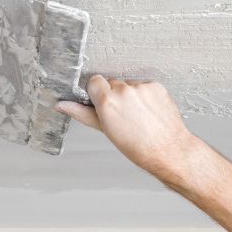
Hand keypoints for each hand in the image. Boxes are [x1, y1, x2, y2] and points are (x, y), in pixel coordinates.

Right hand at [56, 75, 199, 182]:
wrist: (169, 150)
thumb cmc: (136, 146)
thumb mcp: (105, 130)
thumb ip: (81, 113)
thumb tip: (62, 105)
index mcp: (107, 101)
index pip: (93, 81)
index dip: (97, 93)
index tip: (102, 104)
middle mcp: (124, 91)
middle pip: (111, 83)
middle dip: (114, 95)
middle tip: (122, 115)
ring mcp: (142, 87)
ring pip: (128, 85)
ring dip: (130, 96)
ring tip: (138, 115)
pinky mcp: (156, 86)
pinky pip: (144, 86)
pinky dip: (145, 96)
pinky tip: (148, 111)